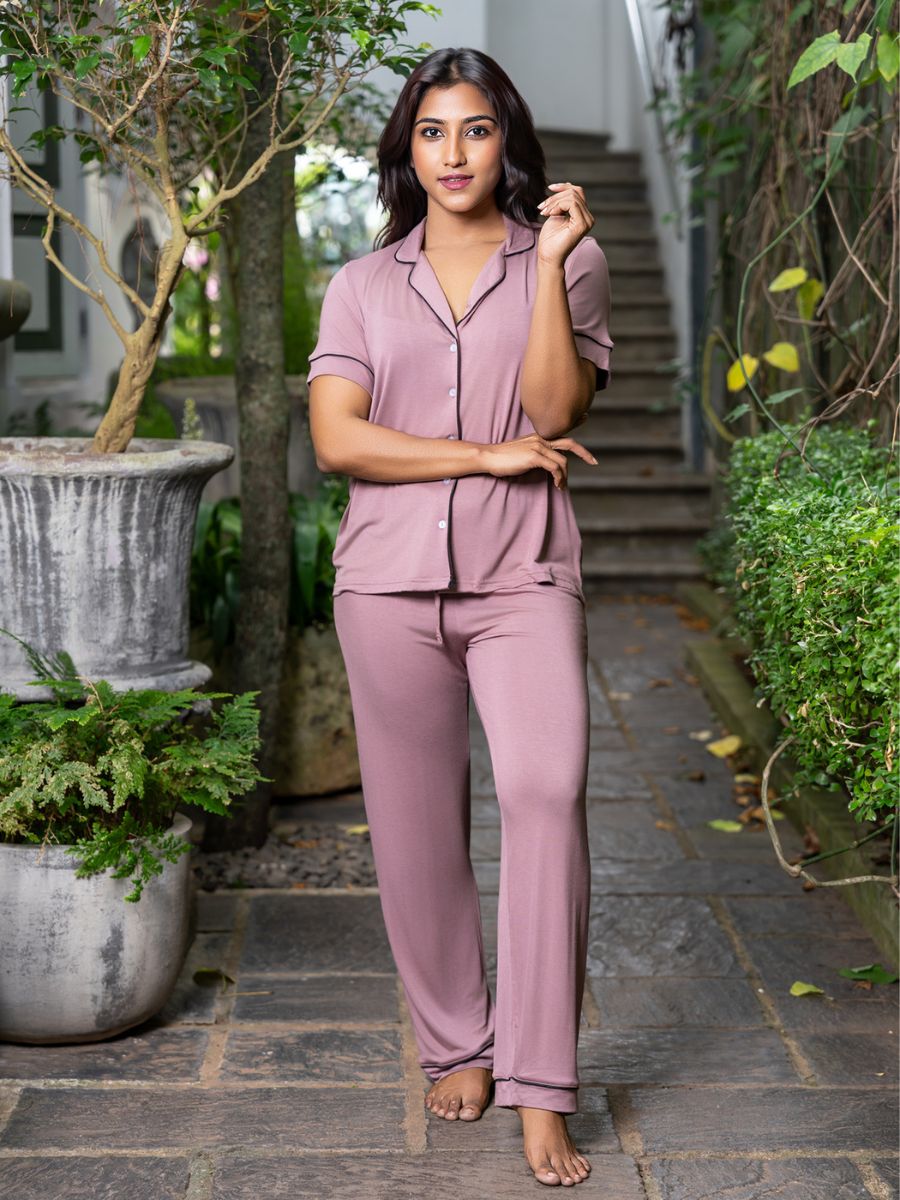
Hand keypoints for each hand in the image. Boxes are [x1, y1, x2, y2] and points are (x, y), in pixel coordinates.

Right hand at [481, 433, 597, 490]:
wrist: (488, 456)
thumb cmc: (502, 458)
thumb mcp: (521, 452)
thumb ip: (535, 454)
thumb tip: (547, 465)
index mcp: (538, 437)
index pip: (561, 430)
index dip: (575, 424)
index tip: (586, 418)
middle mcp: (540, 439)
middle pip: (569, 444)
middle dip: (584, 453)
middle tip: (594, 462)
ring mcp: (538, 447)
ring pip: (562, 461)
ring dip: (565, 476)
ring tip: (561, 486)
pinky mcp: (534, 457)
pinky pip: (555, 468)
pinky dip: (559, 478)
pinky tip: (557, 485)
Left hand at [536, 181, 593, 269]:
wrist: (548, 256)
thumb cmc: (550, 238)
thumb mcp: (556, 214)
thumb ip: (563, 202)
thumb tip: (566, 185)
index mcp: (583, 215)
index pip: (577, 191)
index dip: (563, 187)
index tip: (549, 189)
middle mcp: (588, 217)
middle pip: (574, 192)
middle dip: (555, 197)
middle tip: (542, 207)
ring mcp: (587, 221)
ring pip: (572, 197)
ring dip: (554, 202)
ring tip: (544, 212)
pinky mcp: (582, 225)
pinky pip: (572, 204)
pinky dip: (558, 206)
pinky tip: (550, 214)